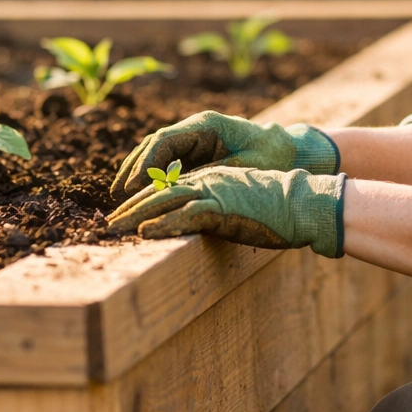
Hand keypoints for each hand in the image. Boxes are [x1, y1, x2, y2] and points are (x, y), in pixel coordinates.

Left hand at [106, 166, 344, 256]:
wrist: (304, 203)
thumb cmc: (280, 207)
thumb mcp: (243, 203)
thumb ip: (222, 209)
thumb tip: (210, 223)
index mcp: (212, 177)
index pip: (168, 186)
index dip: (143, 200)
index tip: (125, 214)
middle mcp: (207, 180)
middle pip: (158, 191)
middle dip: (130, 208)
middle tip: (108, 224)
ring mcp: (212, 192)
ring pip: (164, 201)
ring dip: (135, 216)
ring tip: (115, 230)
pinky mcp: (221, 208)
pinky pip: (184, 215)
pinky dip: (162, 224)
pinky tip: (145, 233)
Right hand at [109, 111, 338, 196]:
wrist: (292, 153)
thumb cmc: (272, 159)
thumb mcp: (242, 169)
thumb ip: (210, 175)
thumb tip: (176, 189)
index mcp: (207, 125)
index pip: (164, 140)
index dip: (144, 164)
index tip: (130, 186)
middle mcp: (197, 128)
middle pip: (154, 144)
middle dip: (134, 168)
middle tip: (117, 194)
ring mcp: (195, 138)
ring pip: (157, 152)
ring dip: (139, 172)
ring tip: (121, 194)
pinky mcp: (198, 151)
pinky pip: (168, 161)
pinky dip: (154, 176)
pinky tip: (142, 193)